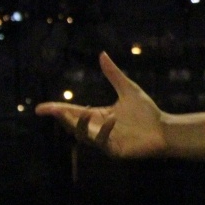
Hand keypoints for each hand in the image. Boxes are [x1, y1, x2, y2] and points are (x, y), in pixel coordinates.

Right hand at [35, 52, 167, 158]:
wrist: (164, 128)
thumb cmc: (146, 112)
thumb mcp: (128, 89)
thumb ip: (114, 74)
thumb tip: (102, 54)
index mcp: (98, 116)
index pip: (73, 113)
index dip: (56, 111)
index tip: (40, 108)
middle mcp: (98, 129)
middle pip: (73, 126)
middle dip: (63, 119)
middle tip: (57, 110)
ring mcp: (106, 142)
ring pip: (85, 137)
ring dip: (83, 125)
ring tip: (86, 111)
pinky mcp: (115, 150)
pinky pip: (104, 143)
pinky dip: (105, 131)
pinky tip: (111, 119)